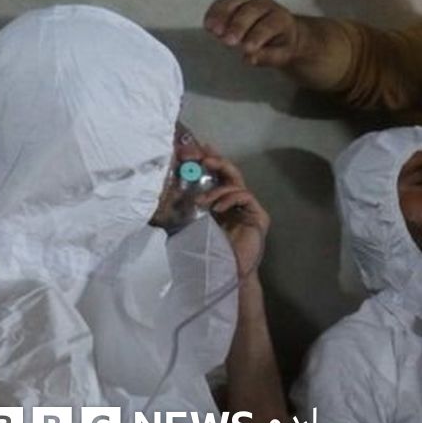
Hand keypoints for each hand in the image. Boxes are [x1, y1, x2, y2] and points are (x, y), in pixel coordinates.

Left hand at [195, 146, 270, 278]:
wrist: (224, 274)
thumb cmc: (208, 253)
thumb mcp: (189, 225)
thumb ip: (182, 210)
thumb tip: (162, 193)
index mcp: (222, 202)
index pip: (217, 175)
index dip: (209, 159)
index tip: (195, 148)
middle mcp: (237, 202)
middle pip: (231, 173)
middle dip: (216, 161)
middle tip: (202, 157)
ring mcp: (250, 208)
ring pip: (237, 183)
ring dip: (217, 187)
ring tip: (203, 201)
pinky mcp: (259, 216)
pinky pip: (245, 196)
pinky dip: (229, 197)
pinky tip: (217, 208)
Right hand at [204, 0, 301, 67]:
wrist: (283, 33)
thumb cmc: (282, 46)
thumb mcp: (283, 55)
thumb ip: (268, 57)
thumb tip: (250, 59)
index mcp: (280, 18)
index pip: (268, 26)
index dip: (256, 37)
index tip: (246, 49)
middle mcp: (265, 5)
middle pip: (250, 11)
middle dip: (237, 25)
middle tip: (227, 40)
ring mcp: (249, 1)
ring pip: (235, 2)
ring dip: (222, 15)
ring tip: (212, 30)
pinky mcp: (235, 2)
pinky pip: (223, 3)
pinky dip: (214, 12)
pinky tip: (207, 24)